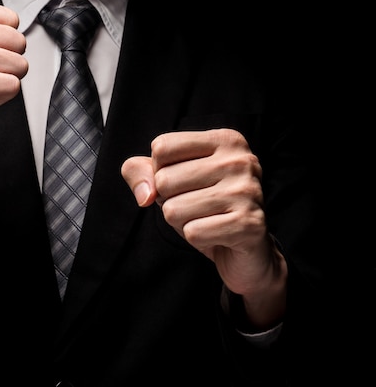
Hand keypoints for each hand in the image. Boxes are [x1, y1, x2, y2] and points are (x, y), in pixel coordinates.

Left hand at [121, 128, 286, 328]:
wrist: (247, 250)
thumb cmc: (203, 206)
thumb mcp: (168, 181)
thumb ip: (140, 172)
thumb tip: (145, 194)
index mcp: (225, 140)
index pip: (162, 147)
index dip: (159, 171)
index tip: (184, 181)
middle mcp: (240, 160)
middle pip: (164, 180)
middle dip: (169, 200)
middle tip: (196, 205)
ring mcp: (248, 191)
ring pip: (173, 209)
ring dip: (182, 221)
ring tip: (206, 219)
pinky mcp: (248, 224)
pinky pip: (192, 232)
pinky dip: (197, 238)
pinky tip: (217, 234)